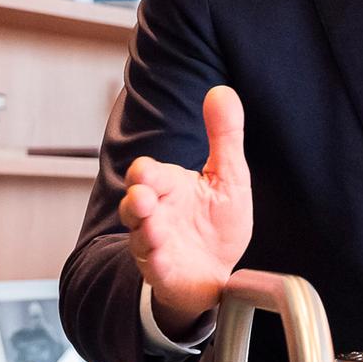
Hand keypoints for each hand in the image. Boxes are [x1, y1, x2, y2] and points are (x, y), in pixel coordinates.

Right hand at [119, 85, 252, 338]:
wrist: (216, 270)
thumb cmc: (217, 221)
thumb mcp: (228, 175)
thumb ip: (224, 135)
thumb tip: (222, 91)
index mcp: (169, 186)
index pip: (148, 174)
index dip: (146, 173)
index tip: (146, 172)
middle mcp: (156, 213)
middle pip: (135, 203)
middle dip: (136, 200)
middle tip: (142, 196)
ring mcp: (156, 243)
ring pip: (139, 235)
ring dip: (144, 230)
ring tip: (152, 226)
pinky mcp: (163, 271)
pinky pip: (154, 265)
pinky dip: (156, 260)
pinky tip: (160, 255)